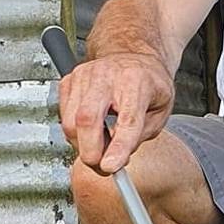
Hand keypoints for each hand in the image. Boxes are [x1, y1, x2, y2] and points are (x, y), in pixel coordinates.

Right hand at [59, 53, 174, 173]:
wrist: (133, 56)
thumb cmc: (149, 83)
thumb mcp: (160, 111)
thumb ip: (140, 136)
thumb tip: (116, 159)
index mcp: (136, 81)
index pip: (126, 119)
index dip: (117, 147)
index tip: (111, 167)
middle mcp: (107, 75)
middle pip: (87, 119)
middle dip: (91, 151)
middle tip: (103, 166)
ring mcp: (83, 76)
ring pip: (71, 123)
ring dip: (83, 145)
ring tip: (102, 145)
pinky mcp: (68, 81)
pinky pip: (63, 117)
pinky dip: (75, 133)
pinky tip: (92, 130)